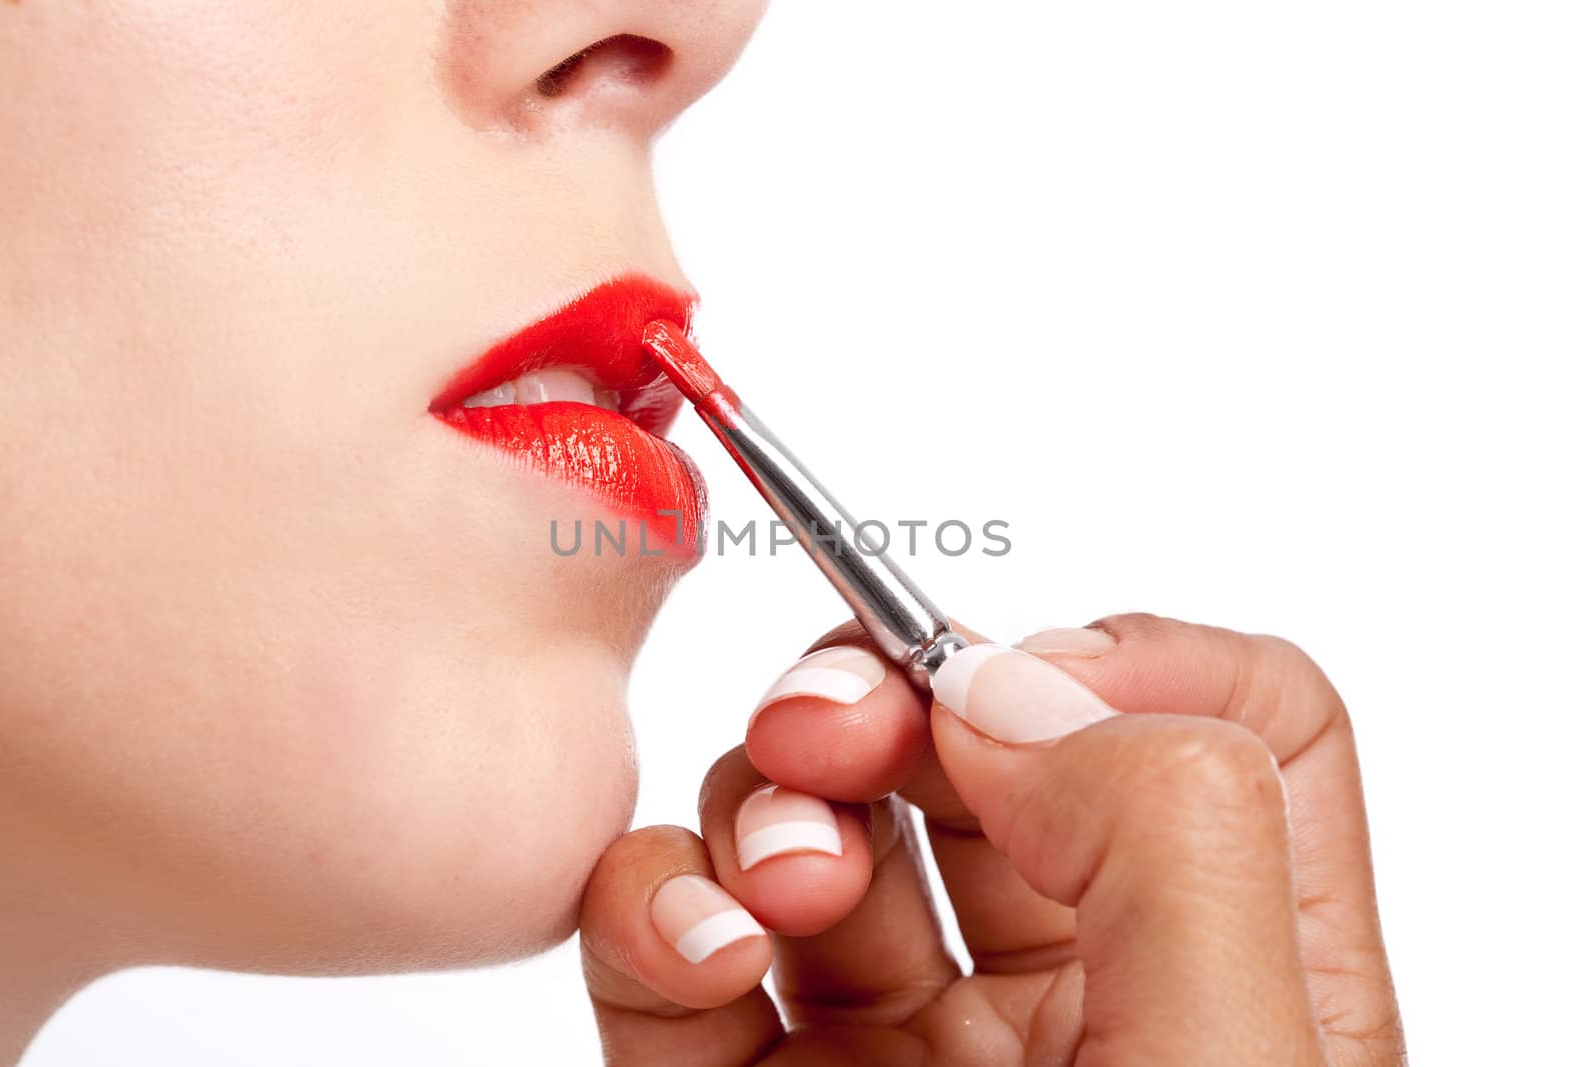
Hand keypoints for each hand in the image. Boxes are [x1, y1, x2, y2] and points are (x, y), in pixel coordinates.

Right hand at [579, 614, 1402, 1064]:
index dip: (1121, 659)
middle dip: (884, 693)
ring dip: (762, 794)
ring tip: (777, 876)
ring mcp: (892, 1043)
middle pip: (971, 742)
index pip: (1222, 725)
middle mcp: (1064, 997)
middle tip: (837, 723)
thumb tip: (1000, 686)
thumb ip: (1165, 840)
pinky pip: (670, 936)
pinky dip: (648, 903)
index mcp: (1236, 975)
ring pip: (803, 817)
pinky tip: (692, 944)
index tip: (1021, 693)